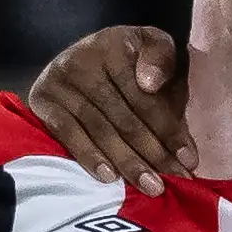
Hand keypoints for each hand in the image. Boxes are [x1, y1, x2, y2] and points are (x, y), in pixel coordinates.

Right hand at [25, 26, 196, 196]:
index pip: (145, 97)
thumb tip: (149, 84)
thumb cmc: (131, 61)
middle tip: (173, 183)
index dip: (169, 130)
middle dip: (153, 154)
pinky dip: (89, 156)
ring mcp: (59, 81)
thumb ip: (162, 61)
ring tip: (150, 187)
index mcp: (115, 44)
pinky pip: (67, 134)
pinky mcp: (42, 100)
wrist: (83, 56)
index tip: (189, 160)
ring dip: (128, 163)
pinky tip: (108, 177)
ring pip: (101, 130)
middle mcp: (83, 59)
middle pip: (124, 117)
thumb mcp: (153, 48)